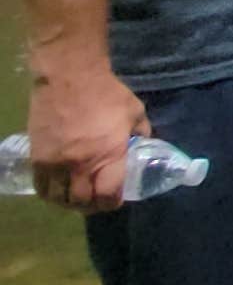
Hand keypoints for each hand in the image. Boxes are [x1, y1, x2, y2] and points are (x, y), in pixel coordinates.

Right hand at [22, 66, 148, 212]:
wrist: (69, 78)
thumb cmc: (107, 93)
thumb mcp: (135, 112)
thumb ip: (141, 132)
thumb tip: (143, 144)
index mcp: (108, 156)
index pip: (108, 195)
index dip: (113, 202)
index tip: (117, 199)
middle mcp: (80, 165)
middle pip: (82, 202)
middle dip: (93, 206)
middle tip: (98, 201)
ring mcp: (55, 164)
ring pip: (59, 198)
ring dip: (70, 203)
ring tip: (78, 199)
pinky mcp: (37, 158)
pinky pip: (41, 187)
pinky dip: (50, 193)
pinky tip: (59, 190)